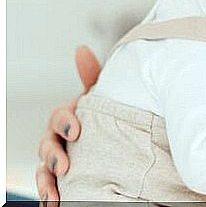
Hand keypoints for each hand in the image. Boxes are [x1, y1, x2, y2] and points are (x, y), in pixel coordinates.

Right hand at [36, 46, 101, 201]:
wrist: (124, 140)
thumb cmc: (109, 114)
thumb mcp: (104, 96)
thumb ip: (92, 77)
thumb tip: (80, 49)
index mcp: (71, 116)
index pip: (60, 116)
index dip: (65, 121)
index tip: (77, 130)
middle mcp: (62, 138)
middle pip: (48, 145)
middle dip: (53, 154)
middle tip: (65, 165)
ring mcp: (62, 158)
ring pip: (45, 169)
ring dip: (46, 181)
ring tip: (53, 194)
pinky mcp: (65, 178)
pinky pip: (52, 187)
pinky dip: (50, 195)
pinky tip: (53, 204)